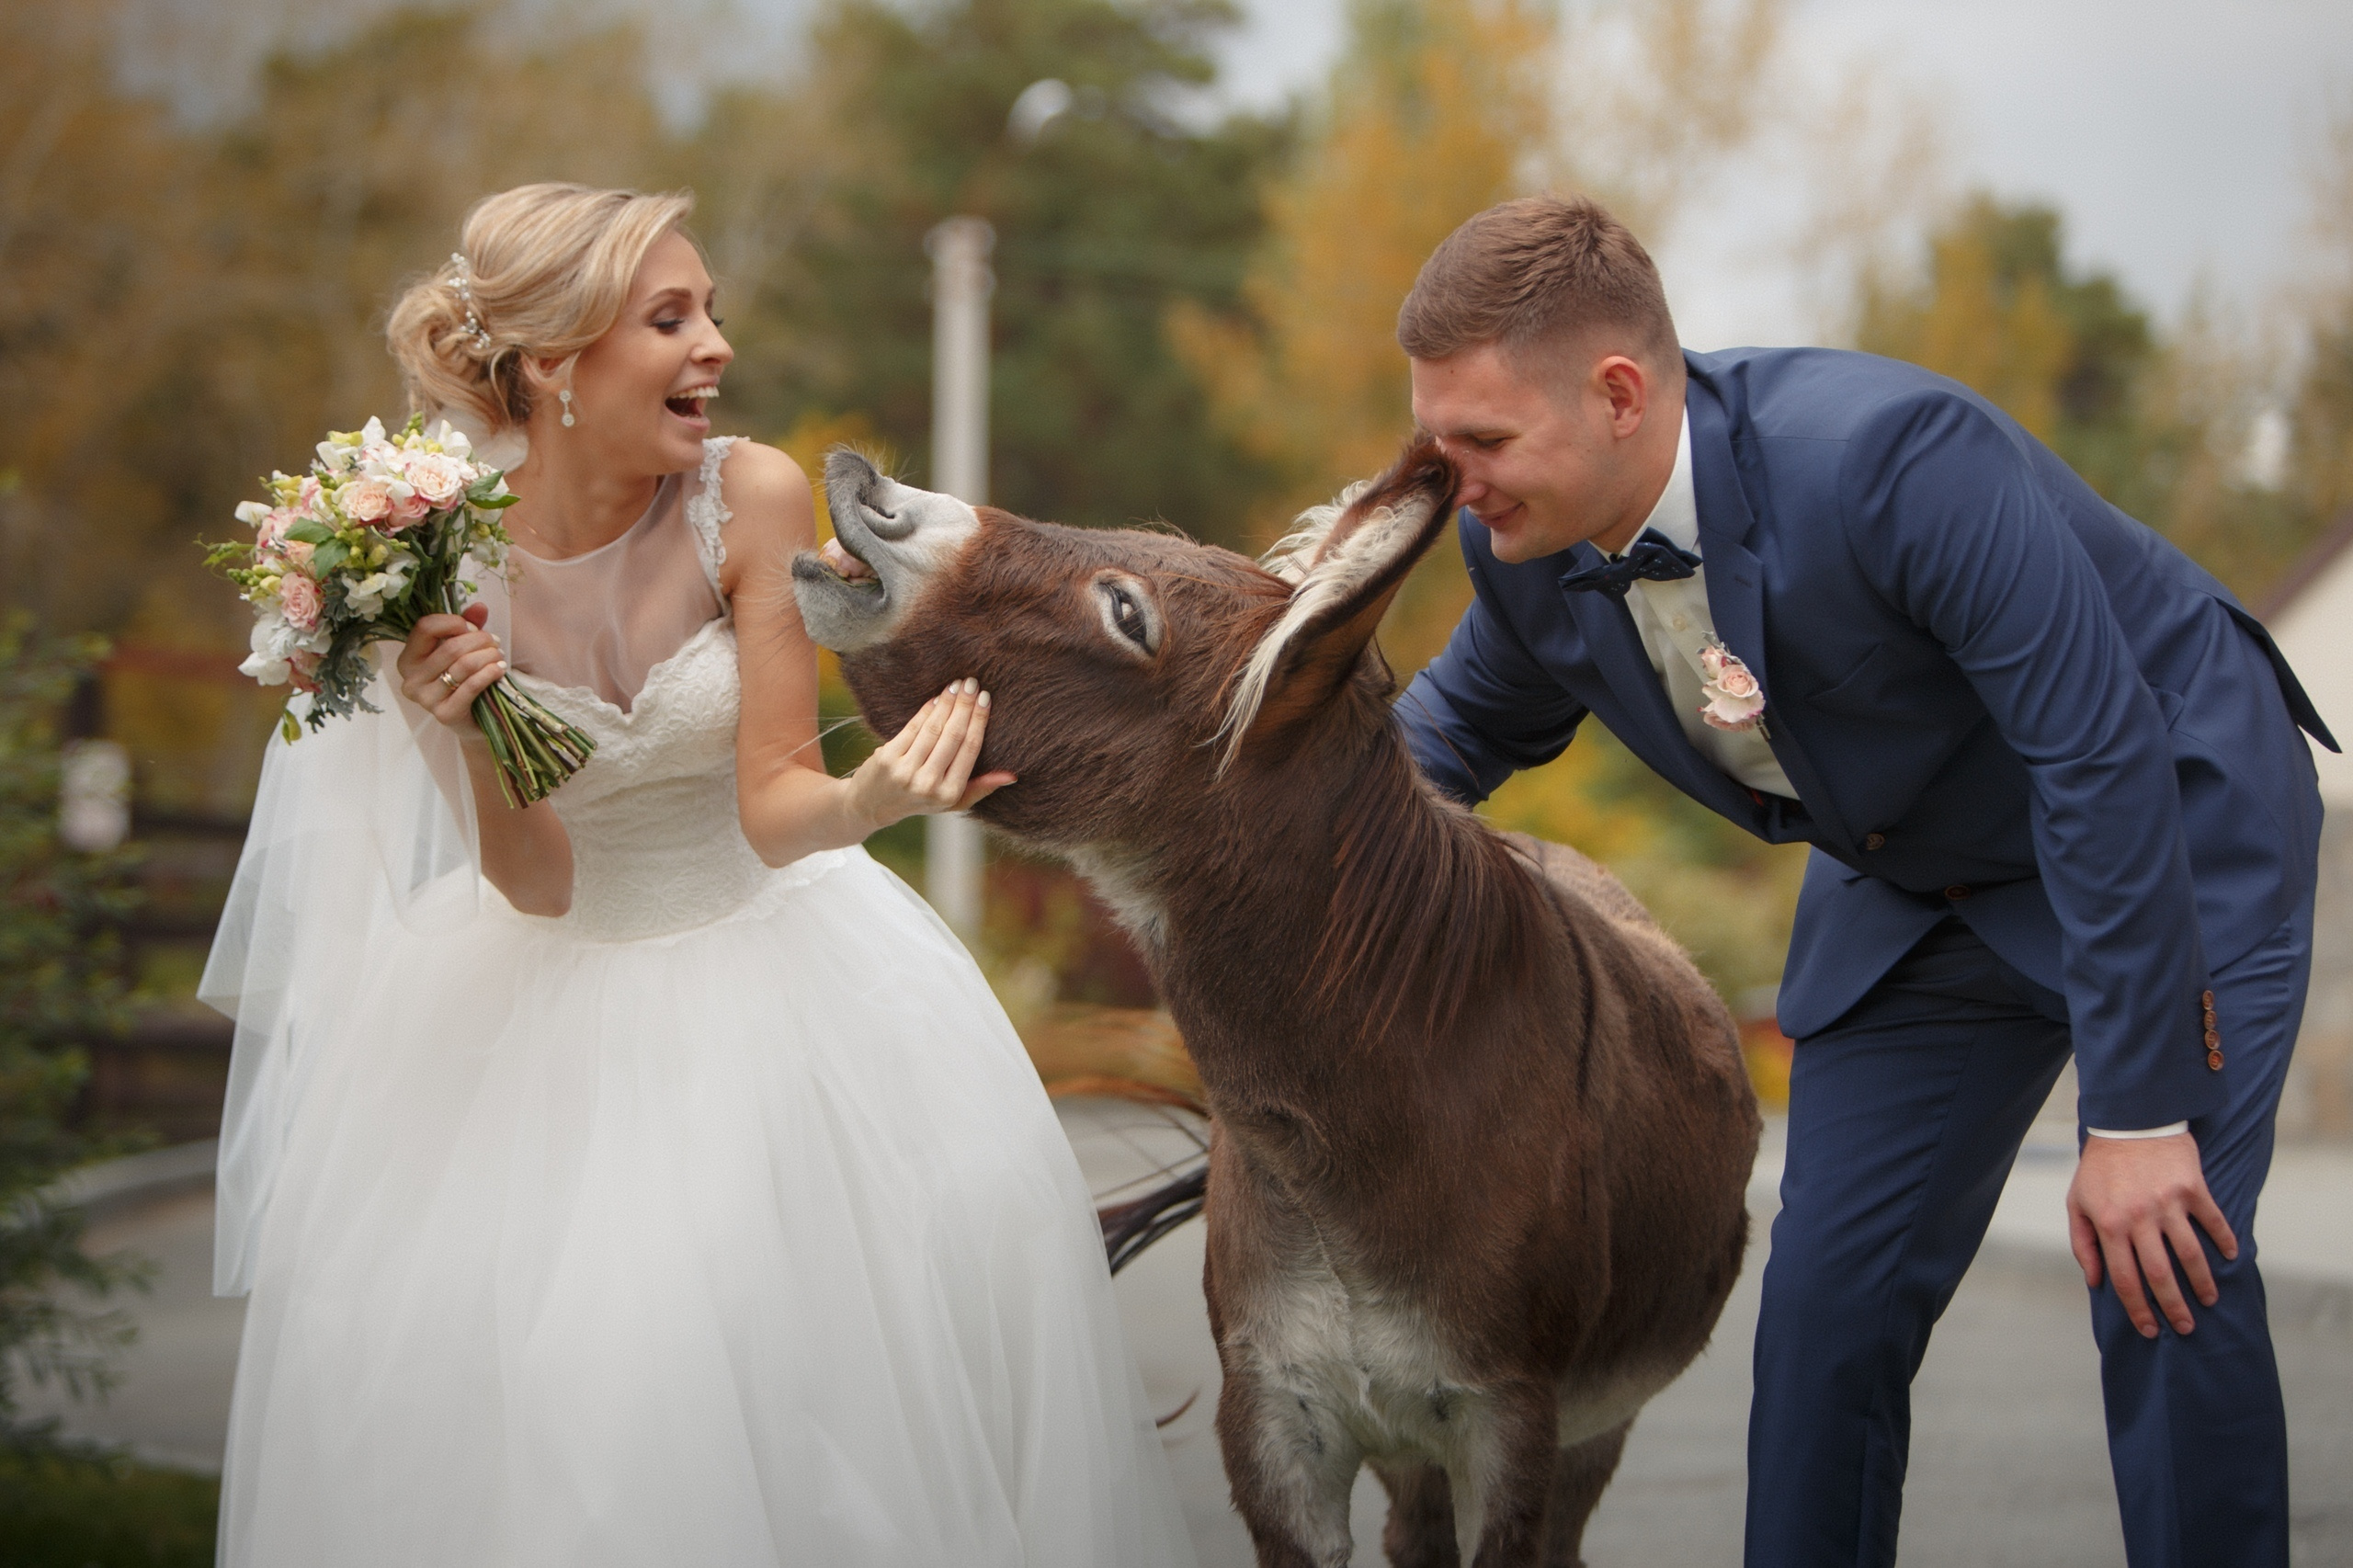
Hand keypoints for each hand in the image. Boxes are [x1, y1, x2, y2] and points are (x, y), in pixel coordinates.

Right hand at [395, 601, 505, 731]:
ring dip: (488, 656)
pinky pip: (472, 686)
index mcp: (408, 658)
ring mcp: (425, 699)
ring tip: (499, 656)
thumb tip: (480, 606)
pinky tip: (500, 669)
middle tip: (495, 642)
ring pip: (463, 665)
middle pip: (449, 647)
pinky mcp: (445, 714)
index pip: (425, 627)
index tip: (472, 627)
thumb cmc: (463, 680)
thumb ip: (467, 625)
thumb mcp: (462, 648)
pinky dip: (490, 673)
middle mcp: (411, 679)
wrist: (472, 720)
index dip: (453, 622)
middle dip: (479, 640)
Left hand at [847, 678, 1015, 829]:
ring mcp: (905, 770)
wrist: (871, 805)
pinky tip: (937, 697)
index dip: (979, 721)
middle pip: (953, 736)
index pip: (969, 750)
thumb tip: (1011, 776)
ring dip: (947, 703)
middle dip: (965, 706)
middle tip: (974, 683)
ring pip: (933, 729)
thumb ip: (981, 788)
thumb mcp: (952, 802)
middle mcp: (928, 784)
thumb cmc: (919, 800)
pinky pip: (913, 727)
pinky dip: (927, 709)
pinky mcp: (888, 758)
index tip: (986, 699)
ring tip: (958, 685)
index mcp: (949, 794)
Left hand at [2066, 1130, 2236, 1337]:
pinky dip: (2224, 1243)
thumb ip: (2082, 1243)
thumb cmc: (2100, 1167)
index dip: (2138, 1310)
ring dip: (2203, 1284)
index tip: (2149, 1330)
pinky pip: (2213, 1223)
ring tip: (2208, 1300)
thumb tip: (2095, 1281)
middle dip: (2174, 1308)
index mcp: (2109, 1224)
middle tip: (2185, 1327)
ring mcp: (2168, 1204)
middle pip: (2161, 1275)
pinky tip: (2230, 1259)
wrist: (2127, 1121)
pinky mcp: (2193, 1189)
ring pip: (2191, 1256)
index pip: (2125, 1279)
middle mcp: (2139, 1218)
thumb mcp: (2077, 1202)